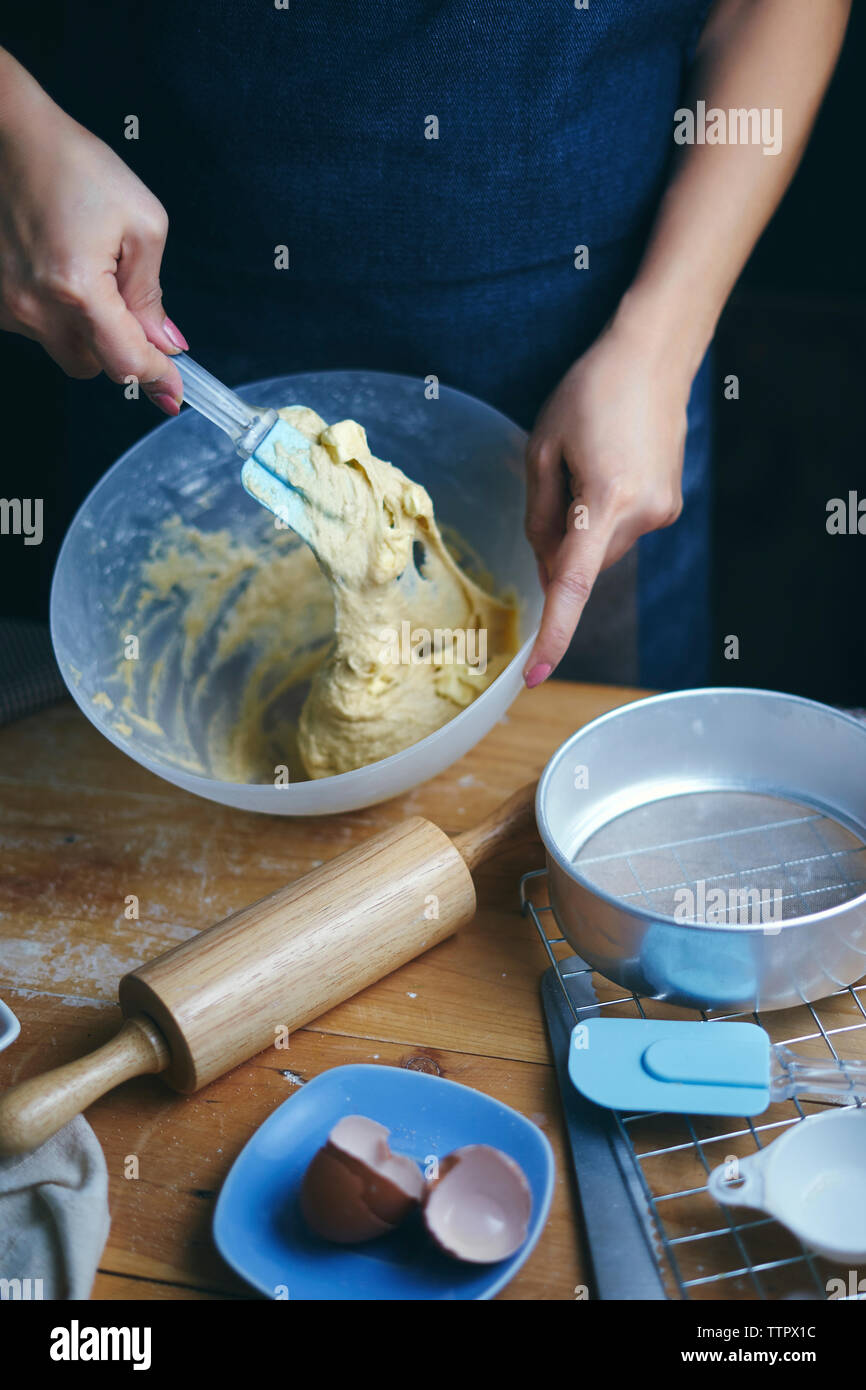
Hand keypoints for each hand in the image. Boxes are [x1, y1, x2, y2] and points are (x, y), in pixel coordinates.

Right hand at [0, 77, 184, 411]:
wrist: (6, 134)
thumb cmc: (71, 165)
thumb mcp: (141, 222)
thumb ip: (152, 293)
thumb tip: (165, 341)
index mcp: (77, 288)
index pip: (126, 362)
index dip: (157, 378)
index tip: (174, 390)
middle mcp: (34, 306)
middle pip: (96, 366)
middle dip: (120, 345)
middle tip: (127, 302)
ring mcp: (7, 307)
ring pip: (65, 350)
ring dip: (87, 329)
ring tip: (87, 272)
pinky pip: (37, 329)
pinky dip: (58, 314)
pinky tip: (59, 271)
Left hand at [523, 310, 692, 685]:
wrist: (654, 355)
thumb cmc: (589, 392)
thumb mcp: (543, 449)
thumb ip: (539, 517)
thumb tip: (547, 567)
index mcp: (605, 501)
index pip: (574, 584)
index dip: (553, 633)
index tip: (533, 675)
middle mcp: (642, 516)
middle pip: (580, 564)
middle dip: (556, 547)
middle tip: (553, 485)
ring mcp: (661, 514)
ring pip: (600, 551)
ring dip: (580, 528)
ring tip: (585, 466)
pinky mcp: (669, 507)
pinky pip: (620, 533)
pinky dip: (601, 518)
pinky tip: (604, 470)